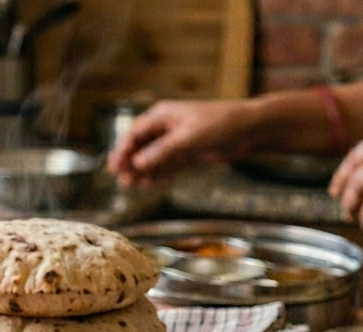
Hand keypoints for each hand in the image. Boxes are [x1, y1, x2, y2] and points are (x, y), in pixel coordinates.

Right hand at [106, 100, 257, 188]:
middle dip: (130, 163)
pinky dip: (159, 174)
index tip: (114, 166)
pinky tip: (151, 184)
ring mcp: (176, 142)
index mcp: (163, 116)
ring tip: (132, 185)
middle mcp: (166, 128)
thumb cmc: (219, 124)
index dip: (123, 150)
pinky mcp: (187, 154)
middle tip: (121, 179)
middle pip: (141, 146)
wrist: (248, 129)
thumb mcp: (187, 138)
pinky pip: (167, 165)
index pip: (136, 133)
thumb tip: (137, 163)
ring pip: (153, 158)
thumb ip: (161, 152)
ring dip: (143, 171)